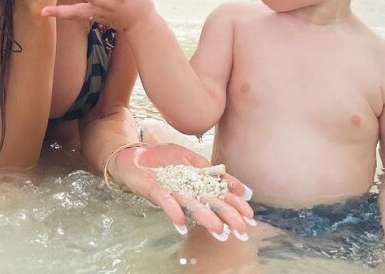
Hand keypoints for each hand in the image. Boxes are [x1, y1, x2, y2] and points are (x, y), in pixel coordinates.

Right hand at [41, 0, 152, 30]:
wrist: (143, 22)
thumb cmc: (122, 15)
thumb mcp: (103, 14)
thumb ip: (90, 9)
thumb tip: (77, 8)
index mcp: (93, 13)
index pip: (72, 14)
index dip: (56, 13)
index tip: (39, 12)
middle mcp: (99, 10)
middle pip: (77, 10)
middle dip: (61, 11)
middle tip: (44, 10)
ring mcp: (110, 3)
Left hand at [109, 143, 254, 240]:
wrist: (134, 155)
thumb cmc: (162, 159)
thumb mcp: (190, 158)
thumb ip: (210, 170)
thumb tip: (235, 183)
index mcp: (197, 184)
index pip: (220, 194)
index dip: (235, 204)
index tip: (250, 215)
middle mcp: (186, 192)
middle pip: (209, 204)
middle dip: (226, 216)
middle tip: (242, 229)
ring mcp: (171, 192)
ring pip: (191, 206)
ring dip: (205, 218)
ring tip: (219, 230)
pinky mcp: (154, 190)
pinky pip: (165, 201)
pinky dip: (173, 211)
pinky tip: (181, 223)